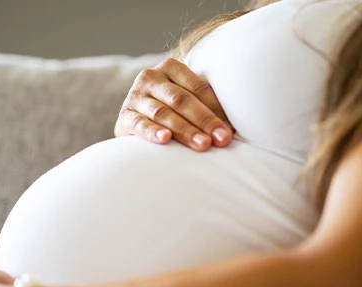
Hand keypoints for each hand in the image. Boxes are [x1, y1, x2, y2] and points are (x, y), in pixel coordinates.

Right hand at [115, 58, 233, 151]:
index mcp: (171, 67)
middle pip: (182, 100)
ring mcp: (135, 96)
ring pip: (163, 113)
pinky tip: (165, 139)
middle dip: (205, 121)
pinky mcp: (124, 117)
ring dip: (185, 130)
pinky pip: (139, 124)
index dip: (216, 108)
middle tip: (221, 139)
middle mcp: (150, 77)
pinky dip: (152, 132)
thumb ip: (208, 106)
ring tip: (202, 145)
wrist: (136, 122)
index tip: (231, 130)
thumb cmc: (172, 113)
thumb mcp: (188, 101)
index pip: (197, 87)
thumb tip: (238, 127)